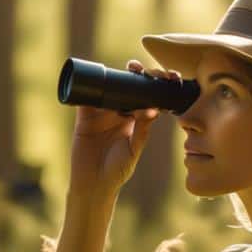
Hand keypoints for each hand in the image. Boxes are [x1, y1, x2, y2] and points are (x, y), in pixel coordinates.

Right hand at [68, 59, 180, 196]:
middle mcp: (119, 112)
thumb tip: (154, 109)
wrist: (92, 183)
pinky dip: (89, 85)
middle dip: (138, 73)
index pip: (147, 96)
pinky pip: (85, 96)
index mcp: (135, 119)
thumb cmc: (117, 170)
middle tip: (142, 69)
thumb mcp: (133, 149)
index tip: (168, 77)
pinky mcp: (83, 116)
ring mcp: (101, 112)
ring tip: (129, 68)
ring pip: (109, 86)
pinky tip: (97, 77)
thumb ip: (143, 130)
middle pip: (128, 86)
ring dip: (116, 73)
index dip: (156, 84)